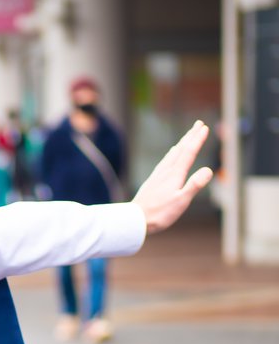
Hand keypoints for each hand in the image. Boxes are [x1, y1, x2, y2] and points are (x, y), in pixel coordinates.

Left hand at [133, 120, 213, 234]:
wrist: (134, 219)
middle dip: (190, 136)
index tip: (204, 127)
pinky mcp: (152, 181)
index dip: (197, 140)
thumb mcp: (181, 201)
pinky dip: (171, 154)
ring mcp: (158, 176)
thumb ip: (194, 185)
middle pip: (180, 150)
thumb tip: (208, 170)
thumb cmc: (159, 213)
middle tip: (198, 124)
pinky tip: (170, 155)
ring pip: (172, 155)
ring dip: (182, 143)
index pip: (188, 153)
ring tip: (187, 136)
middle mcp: (166, 172)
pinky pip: (164, 162)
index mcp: (175, 175)